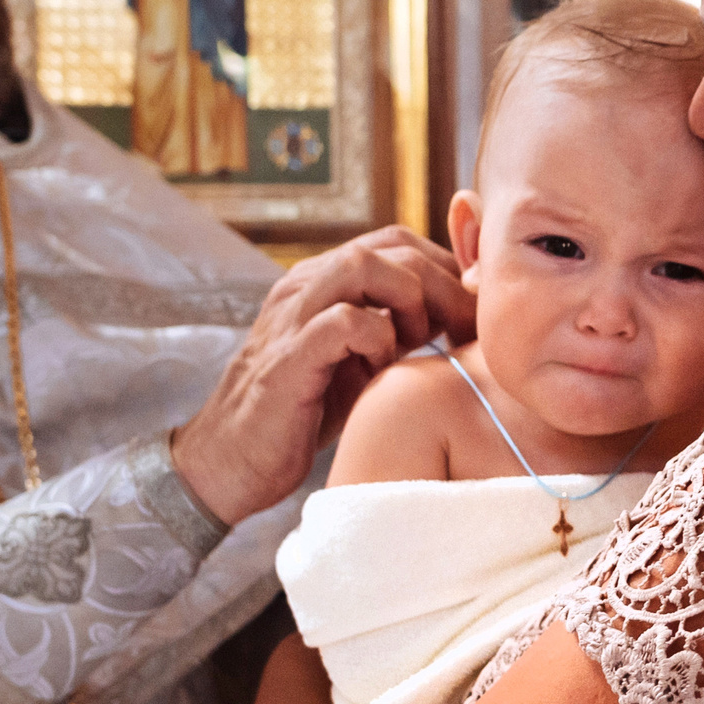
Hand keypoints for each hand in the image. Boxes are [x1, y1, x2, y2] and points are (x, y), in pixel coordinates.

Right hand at [172, 227, 474, 524]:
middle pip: (389, 246)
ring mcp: (292, 318)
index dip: (446, 268)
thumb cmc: (303, 413)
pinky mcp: (287, 359)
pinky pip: (342, 322)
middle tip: (464, 330)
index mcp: (323, 281)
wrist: (230, 462)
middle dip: (442, 283)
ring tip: (421, 341)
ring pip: (361, 266)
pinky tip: (382, 368)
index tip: (472, 311)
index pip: (397, 242)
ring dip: (410, 299)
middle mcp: (305, 287)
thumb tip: (458, 313)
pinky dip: (377, 339)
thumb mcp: (359, 360)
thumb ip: (397, 328)